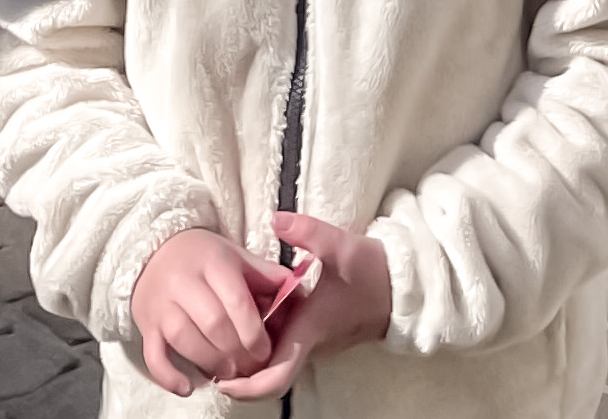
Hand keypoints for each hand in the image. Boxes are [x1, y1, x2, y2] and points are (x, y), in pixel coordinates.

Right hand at [131, 231, 300, 397]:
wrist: (155, 251)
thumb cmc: (204, 258)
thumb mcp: (235, 255)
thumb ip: (264, 273)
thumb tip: (295, 287)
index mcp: (213, 261)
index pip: (236, 301)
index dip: (253, 332)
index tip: (265, 352)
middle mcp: (184, 281)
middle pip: (213, 323)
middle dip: (236, 352)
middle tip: (250, 368)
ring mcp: (162, 305)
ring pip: (185, 340)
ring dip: (210, 363)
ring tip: (228, 374)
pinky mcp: (146, 326)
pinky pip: (153, 355)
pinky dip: (168, 376)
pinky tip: (188, 389)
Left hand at [227, 216, 392, 397]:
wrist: (399, 287)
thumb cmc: (371, 272)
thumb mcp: (341, 246)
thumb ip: (308, 232)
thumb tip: (276, 218)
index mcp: (308, 332)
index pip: (275, 378)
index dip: (246, 388)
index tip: (222, 380)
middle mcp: (307, 344)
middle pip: (267, 376)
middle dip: (238, 373)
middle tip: (208, 353)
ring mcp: (311, 341)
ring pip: (273, 362)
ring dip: (248, 356)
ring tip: (220, 331)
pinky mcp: (313, 334)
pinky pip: (282, 347)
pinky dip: (262, 340)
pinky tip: (249, 316)